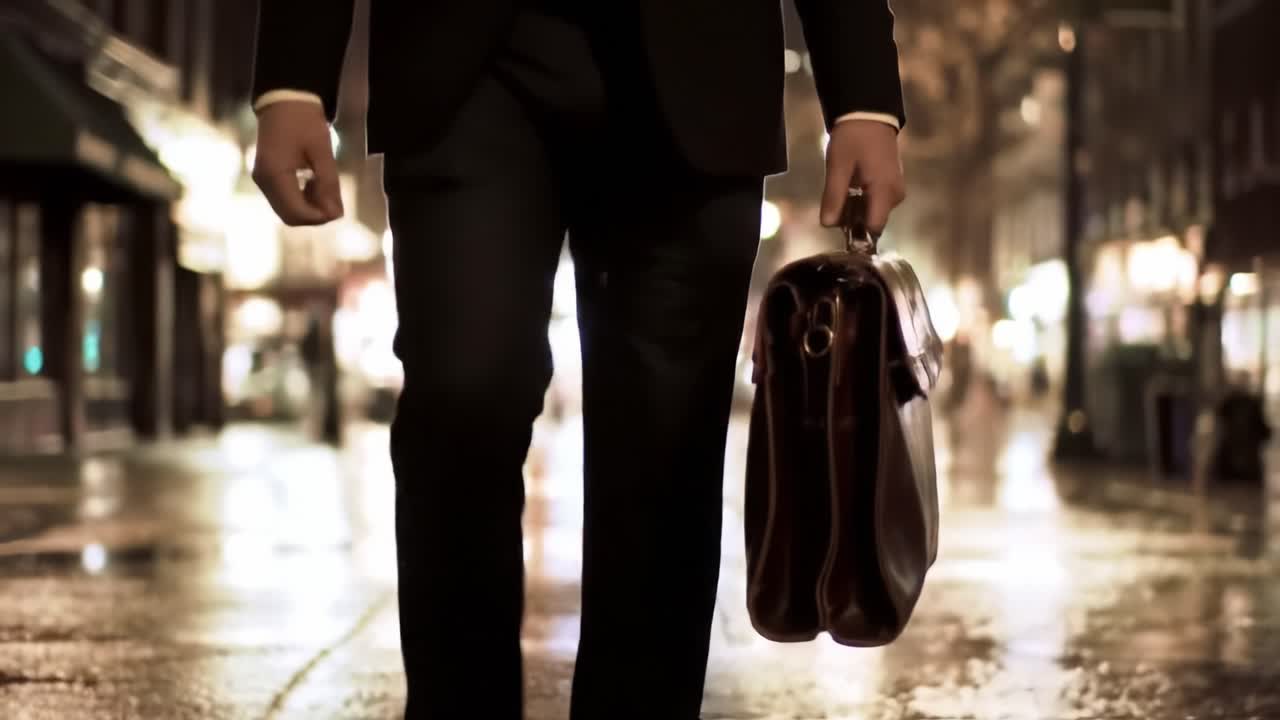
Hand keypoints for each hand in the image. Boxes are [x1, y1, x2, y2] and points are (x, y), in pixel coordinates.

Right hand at [251, 101, 342, 225]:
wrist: (283, 100)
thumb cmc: (304, 121)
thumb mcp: (322, 152)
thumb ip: (328, 184)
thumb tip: (335, 214)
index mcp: (275, 175)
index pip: (296, 212)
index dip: (319, 217)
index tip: (338, 209)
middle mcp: (264, 182)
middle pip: (290, 216)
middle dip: (314, 216)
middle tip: (333, 201)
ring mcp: (262, 180)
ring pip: (286, 210)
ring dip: (308, 208)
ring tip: (324, 189)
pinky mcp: (265, 177)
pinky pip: (283, 199)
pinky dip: (300, 199)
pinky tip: (313, 184)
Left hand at [819, 120, 905, 234]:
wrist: (869, 113)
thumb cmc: (853, 138)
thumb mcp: (838, 167)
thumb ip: (833, 197)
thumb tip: (827, 225)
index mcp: (884, 192)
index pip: (874, 228)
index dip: (856, 232)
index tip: (839, 225)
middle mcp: (896, 195)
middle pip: (873, 221)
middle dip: (853, 219)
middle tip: (835, 203)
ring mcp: (896, 189)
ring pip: (875, 212)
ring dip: (857, 209)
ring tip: (842, 191)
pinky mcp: (893, 183)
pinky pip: (878, 202)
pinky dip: (863, 200)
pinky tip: (851, 187)